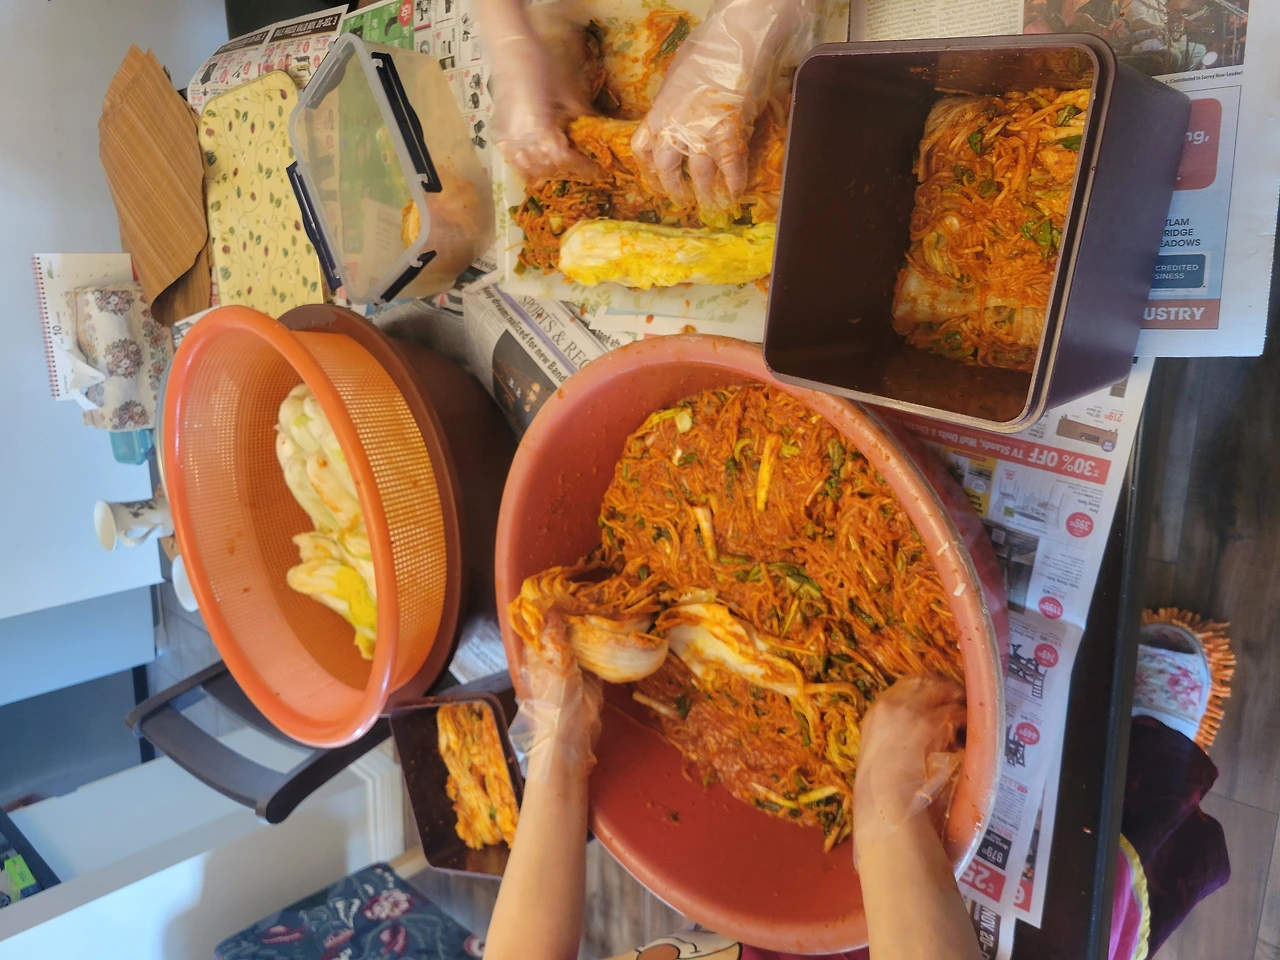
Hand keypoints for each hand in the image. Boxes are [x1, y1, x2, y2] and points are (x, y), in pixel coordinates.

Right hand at [489, 31, 605, 182]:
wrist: (512, 51)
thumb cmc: (543, 66)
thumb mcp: (568, 93)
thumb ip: (581, 117)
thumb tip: (597, 135)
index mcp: (541, 129)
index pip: (564, 160)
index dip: (582, 166)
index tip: (596, 170)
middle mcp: (522, 139)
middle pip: (547, 167)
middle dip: (565, 168)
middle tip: (580, 166)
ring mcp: (507, 139)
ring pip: (528, 168)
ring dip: (545, 169)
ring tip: (559, 164)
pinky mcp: (498, 134)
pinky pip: (512, 159)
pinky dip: (525, 165)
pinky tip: (537, 160)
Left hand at [508, 609, 603, 780]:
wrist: (571, 739)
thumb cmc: (554, 704)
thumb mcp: (553, 665)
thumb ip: (554, 638)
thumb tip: (550, 607)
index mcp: (537, 656)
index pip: (541, 626)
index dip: (550, 608)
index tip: (564, 587)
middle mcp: (554, 660)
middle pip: (564, 632)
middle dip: (575, 615)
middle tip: (592, 592)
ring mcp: (573, 669)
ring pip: (582, 643)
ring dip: (592, 628)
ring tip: (606, 603)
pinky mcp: (592, 680)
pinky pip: (598, 657)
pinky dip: (605, 644)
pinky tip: (616, 628)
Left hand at [631, 0, 813, 216]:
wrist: (736, 39)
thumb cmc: (709, 51)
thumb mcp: (677, 80)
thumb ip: (673, 106)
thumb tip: (679, 121)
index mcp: (658, 112)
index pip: (643, 151)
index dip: (649, 172)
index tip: (657, 183)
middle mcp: (674, 127)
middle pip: (668, 170)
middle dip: (676, 190)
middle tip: (684, 202)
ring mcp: (701, 133)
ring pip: (701, 176)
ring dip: (708, 195)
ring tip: (714, 205)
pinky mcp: (729, 134)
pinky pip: (731, 169)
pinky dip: (735, 184)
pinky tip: (737, 193)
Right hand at [853, 676, 964, 861]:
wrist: (886, 799)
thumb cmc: (878, 786)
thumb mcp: (878, 751)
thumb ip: (891, 735)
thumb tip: (910, 733)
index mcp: (875, 711)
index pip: (903, 684)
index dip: (923, 687)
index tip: (935, 694)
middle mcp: (891, 703)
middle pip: (923, 680)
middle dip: (942, 687)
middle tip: (955, 696)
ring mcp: (911, 711)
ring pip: (942, 692)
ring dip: (955, 700)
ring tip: (965, 711)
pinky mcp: (931, 723)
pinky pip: (954, 711)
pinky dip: (964, 717)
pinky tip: (969, 727)